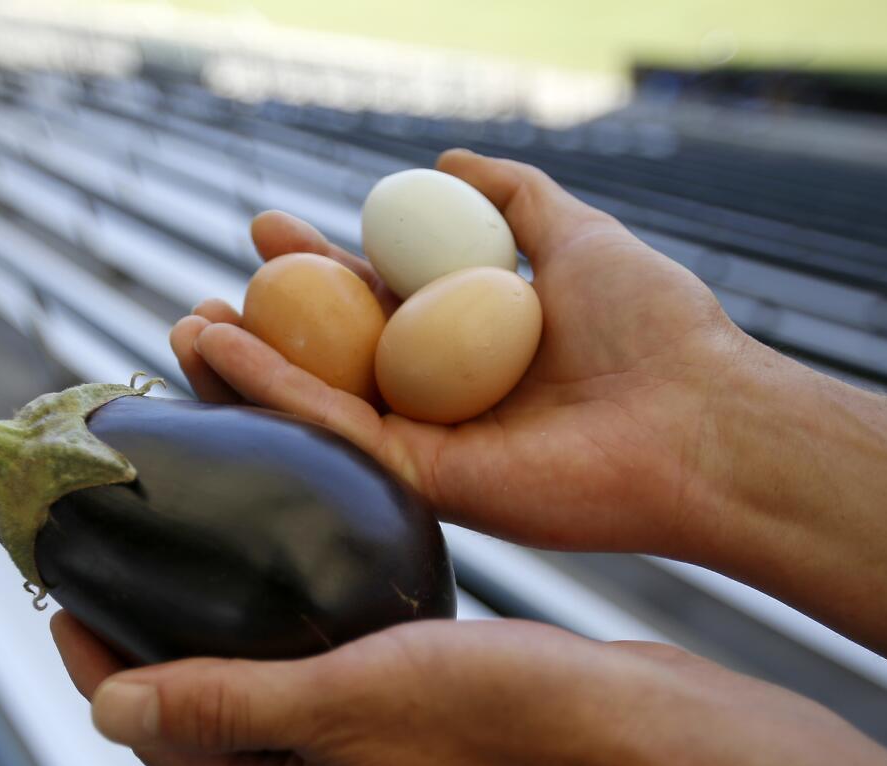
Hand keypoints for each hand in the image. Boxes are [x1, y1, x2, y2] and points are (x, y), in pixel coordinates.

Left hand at [53, 609, 706, 765]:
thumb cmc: (502, 721)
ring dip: (212, 638)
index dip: (99, 667)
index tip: (58, 597)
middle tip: (110, 572)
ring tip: (183, 568)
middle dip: (147, 650)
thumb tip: (108, 711)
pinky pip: (315, 684)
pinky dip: (281, 636)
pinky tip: (284, 583)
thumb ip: (223, 706)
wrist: (635, 737)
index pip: (160, 737)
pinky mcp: (410, 734)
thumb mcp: (343, 702)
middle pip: (200, 721)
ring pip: (257, 699)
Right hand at [172, 149, 751, 555]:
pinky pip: (332, 430)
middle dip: (263, 327)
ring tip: (187, 327)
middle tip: (210, 293)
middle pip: (328, 359)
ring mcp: (426, 443)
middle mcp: (436, 395)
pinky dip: (272, 389)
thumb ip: (511, 197)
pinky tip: (222, 349)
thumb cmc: (656, 327)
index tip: (268, 228)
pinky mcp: (421, 481)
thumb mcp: (574, 234)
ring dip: (243, 368)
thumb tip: (447, 162)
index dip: (315, 267)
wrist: (699, 416)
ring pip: (314, 403)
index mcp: (463, 342)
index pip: (369, 302)